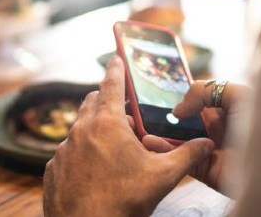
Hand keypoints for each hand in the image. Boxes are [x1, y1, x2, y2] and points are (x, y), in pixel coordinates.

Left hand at [43, 56, 214, 216]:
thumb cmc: (123, 201)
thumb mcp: (163, 176)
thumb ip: (187, 156)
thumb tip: (207, 144)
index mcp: (106, 124)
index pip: (110, 84)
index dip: (116, 69)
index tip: (116, 58)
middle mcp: (80, 131)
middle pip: (91, 102)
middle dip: (106, 99)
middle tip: (122, 108)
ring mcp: (63, 151)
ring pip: (79, 129)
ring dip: (94, 129)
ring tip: (112, 145)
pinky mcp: (53, 169)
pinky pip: (68, 153)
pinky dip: (81, 154)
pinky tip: (95, 170)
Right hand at [142, 80, 251, 192]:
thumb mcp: (239, 95)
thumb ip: (206, 91)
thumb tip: (179, 108)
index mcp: (227, 108)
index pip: (197, 99)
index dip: (178, 94)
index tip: (155, 89)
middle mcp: (218, 128)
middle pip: (183, 120)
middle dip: (162, 114)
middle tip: (139, 107)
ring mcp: (211, 149)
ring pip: (178, 139)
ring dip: (158, 132)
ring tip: (138, 124)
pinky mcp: (206, 170)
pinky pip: (180, 159)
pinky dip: (163, 150)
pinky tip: (150, 140)